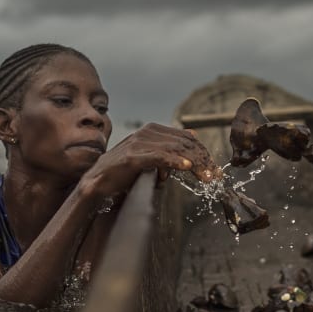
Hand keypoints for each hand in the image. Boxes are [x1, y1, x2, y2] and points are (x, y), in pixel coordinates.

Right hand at [80, 123, 218, 197]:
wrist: (98, 180)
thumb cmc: (124, 172)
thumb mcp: (150, 157)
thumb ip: (169, 148)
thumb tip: (193, 134)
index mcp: (153, 130)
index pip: (186, 138)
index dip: (203, 153)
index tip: (214, 169)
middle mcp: (147, 132)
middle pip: (184, 144)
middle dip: (203, 160)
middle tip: (214, 175)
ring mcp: (139, 143)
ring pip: (175, 150)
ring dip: (194, 164)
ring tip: (206, 176)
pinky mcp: (133, 157)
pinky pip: (158, 157)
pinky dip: (174, 162)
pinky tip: (186, 167)